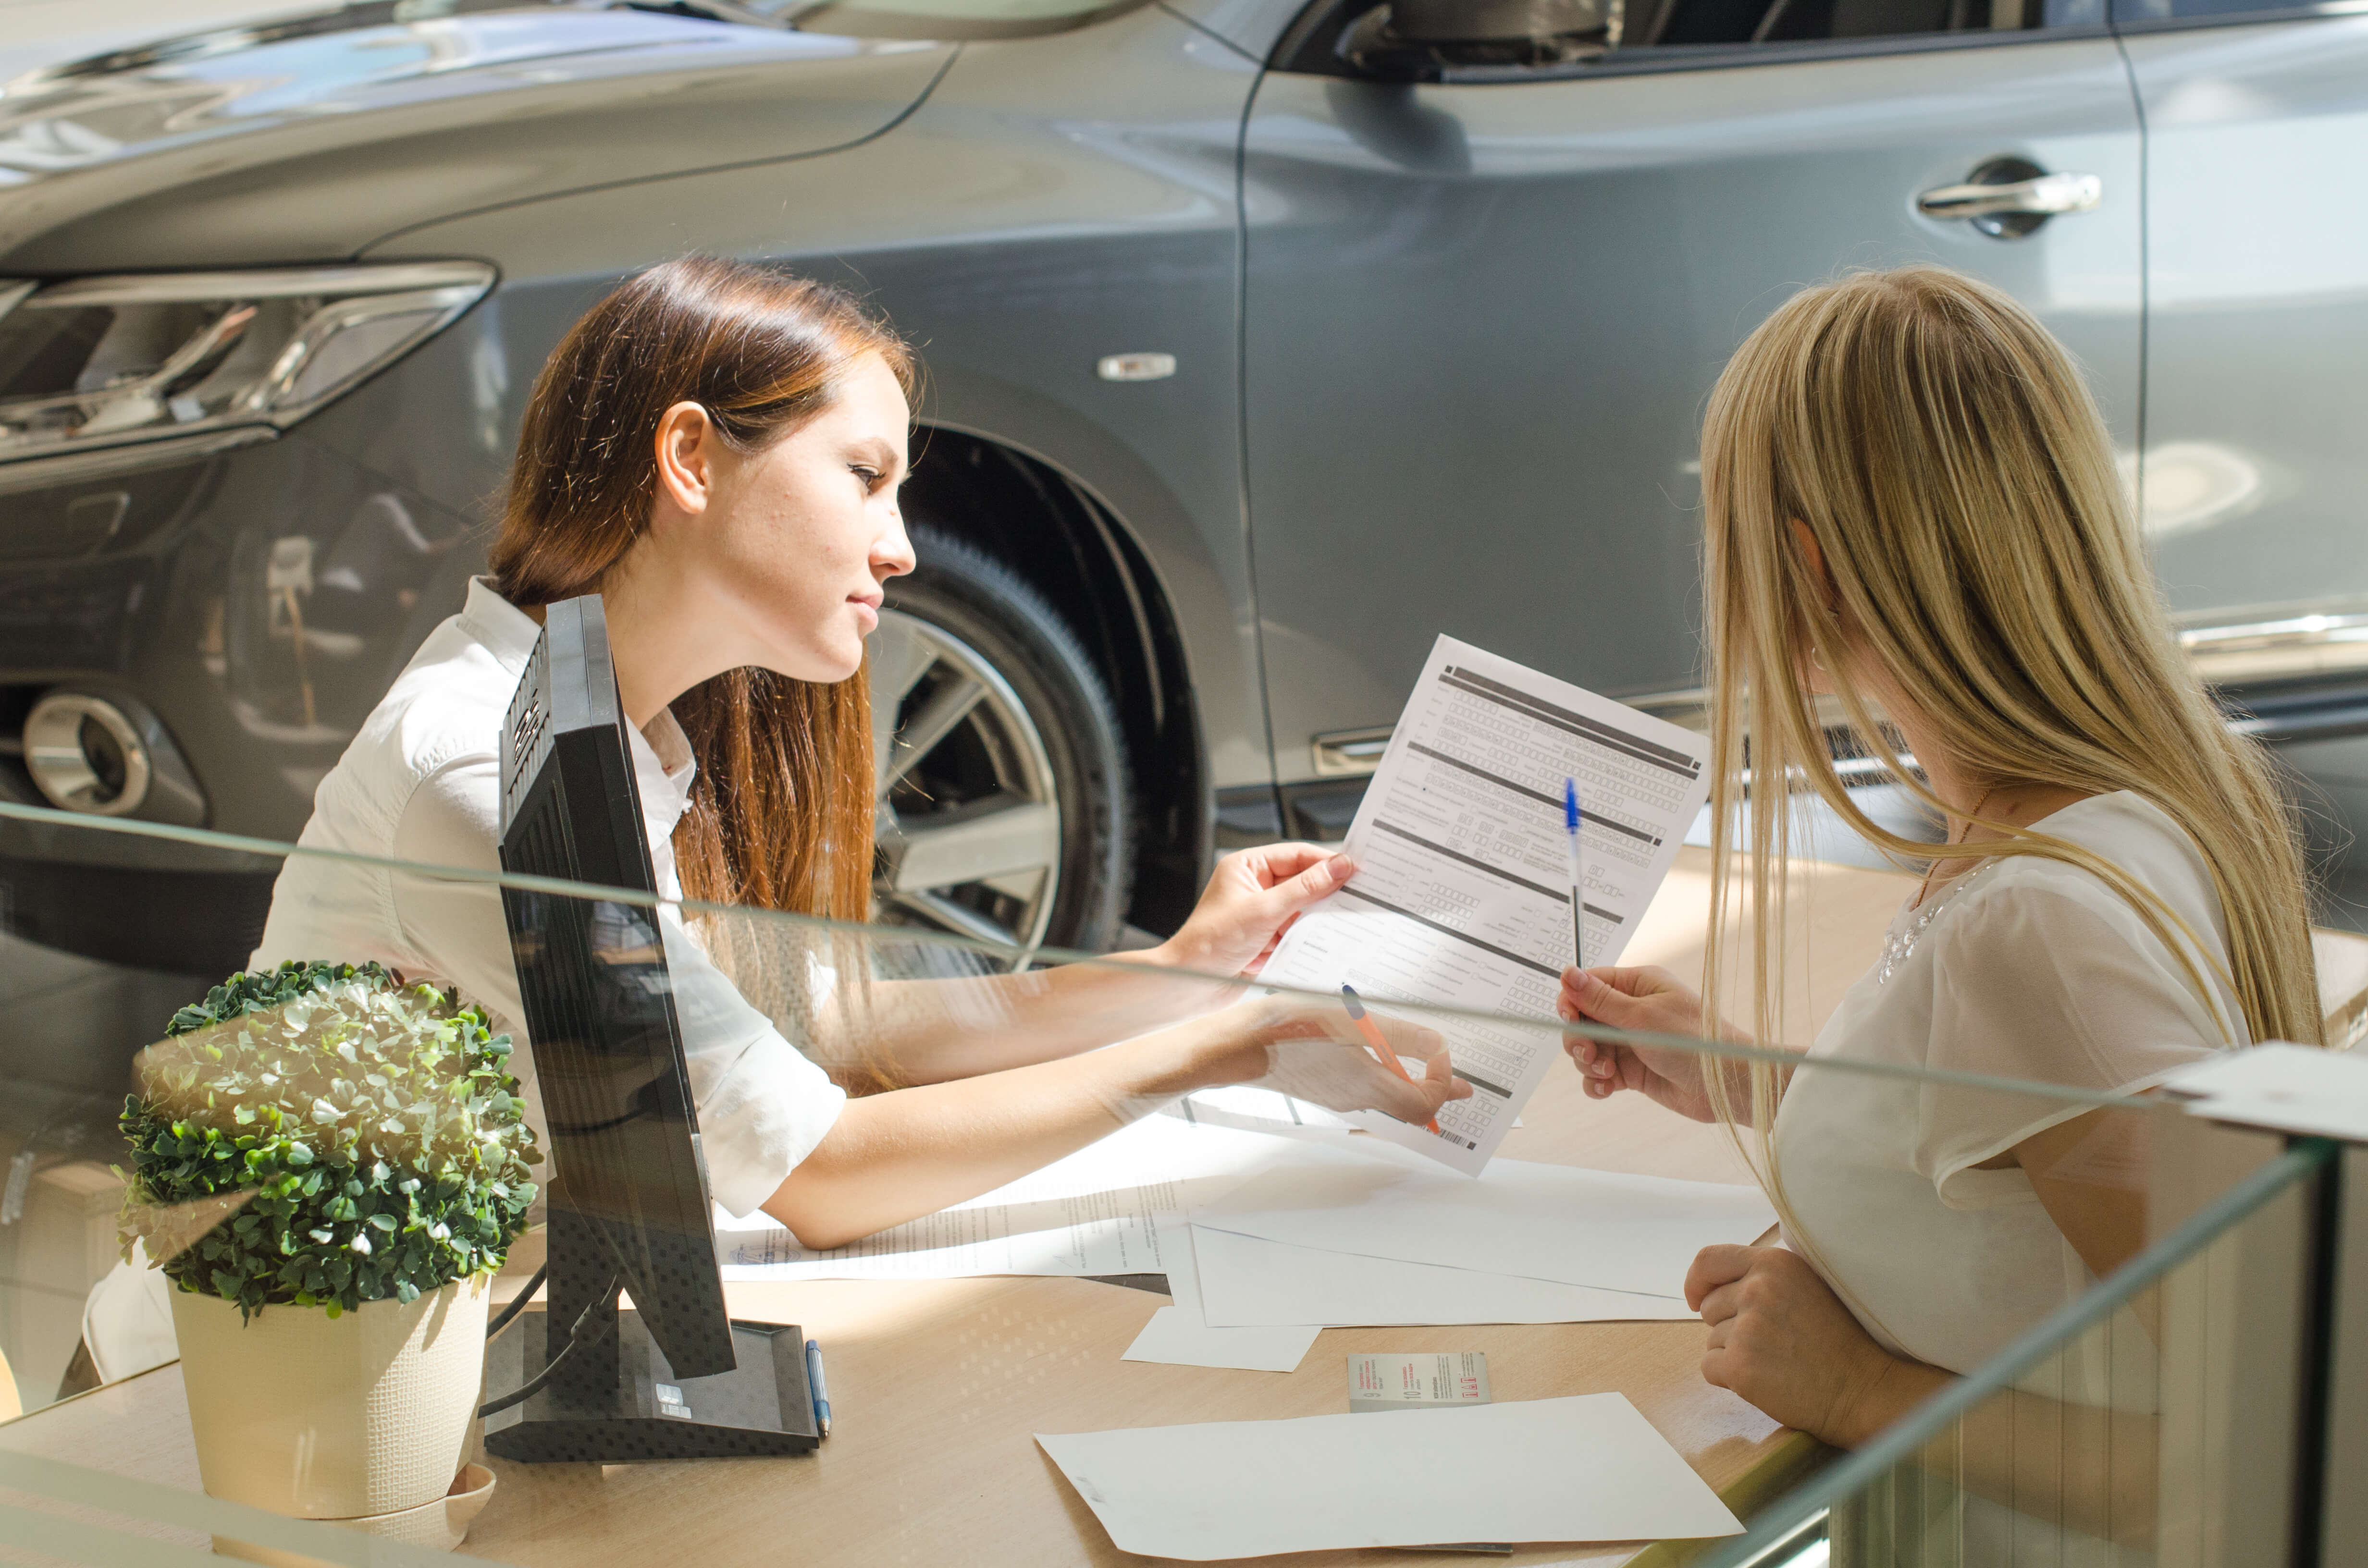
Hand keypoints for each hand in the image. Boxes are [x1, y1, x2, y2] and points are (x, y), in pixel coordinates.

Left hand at [1157, 844, 1356, 978]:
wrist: (1190, 983)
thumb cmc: (1211, 941)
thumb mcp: (1265, 910)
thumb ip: (1305, 889)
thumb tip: (1338, 868)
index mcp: (1246, 866)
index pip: (1295, 855)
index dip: (1325, 862)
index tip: (1354, 869)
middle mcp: (1254, 887)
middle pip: (1301, 881)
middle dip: (1325, 891)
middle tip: (1359, 896)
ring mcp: (1260, 913)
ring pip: (1302, 909)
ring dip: (1317, 918)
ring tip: (1344, 922)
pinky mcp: (1265, 938)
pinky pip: (1296, 932)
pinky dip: (1308, 938)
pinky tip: (1323, 943)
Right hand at [1191, 993, 1470, 1125]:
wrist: (1240, 1045)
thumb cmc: (1291, 1030)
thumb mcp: (1352, 1022)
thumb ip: (1399, 1035)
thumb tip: (1436, 1046)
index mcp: (1369, 1085)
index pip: (1426, 1103)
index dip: (1444, 1083)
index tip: (1442, 1054)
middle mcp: (1357, 1098)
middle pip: (1411, 1106)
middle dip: (1437, 1089)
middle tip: (1461, 1082)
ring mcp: (1338, 1096)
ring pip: (1388, 1098)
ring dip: (1411, 1082)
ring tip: (1425, 1063)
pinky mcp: (1322, 1088)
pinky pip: (1366, 1089)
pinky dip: (1384, 1075)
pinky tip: (1379, 1053)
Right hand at [1557, 966, 1731, 1120]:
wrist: (1725, 1086)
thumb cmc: (1695, 1042)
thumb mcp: (1643, 1016)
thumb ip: (1600, 999)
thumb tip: (1567, 972)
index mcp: (1638, 985)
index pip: (1589, 985)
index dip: (1572, 1001)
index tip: (1570, 1019)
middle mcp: (1632, 1011)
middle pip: (1583, 1020)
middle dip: (1579, 1039)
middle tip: (1590, 1054)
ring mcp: (1631, 1042)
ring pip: (1588, 1049)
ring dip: (1589, 1064)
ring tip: (1608, 1074)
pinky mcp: (1633, 1071)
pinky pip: (1600, 1075)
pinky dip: (1597, 1083)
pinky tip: (1607, 1089)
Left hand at [1689, 1244, 1920, 1446]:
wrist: (1863, 1389)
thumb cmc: (1837, 1341)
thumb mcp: (1806, 1286)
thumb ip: (1764, 1277)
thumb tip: (1713, 1285)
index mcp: (1774, 1264)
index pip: (1709, 1259)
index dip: (1697, 1281)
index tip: (1696, 1299)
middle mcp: (1757, 1289)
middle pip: (1709, 1306)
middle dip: (1729, 1326)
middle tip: (1770, 1343)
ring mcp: (1747, 1327)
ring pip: (1711, 1340)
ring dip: (1734, 1354)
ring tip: (1776, 1362)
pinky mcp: (1740, 1364)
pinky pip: (1709, 1368)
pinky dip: (1729, 1378)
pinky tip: (1764, 1381)